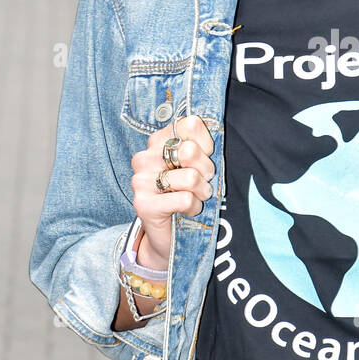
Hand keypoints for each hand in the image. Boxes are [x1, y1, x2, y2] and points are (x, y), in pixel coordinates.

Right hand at [130, 115, 215, 268]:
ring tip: (195, 197)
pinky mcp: (143, 203)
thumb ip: (203, 146)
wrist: (168, 235)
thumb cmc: (187, 194)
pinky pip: (185, 200)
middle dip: (206, 170)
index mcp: (158, 141)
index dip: (207, 143)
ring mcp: (141, 180)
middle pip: (190, 150)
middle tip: (202, 182)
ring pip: (190, 178)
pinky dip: (194, 208)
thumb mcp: (198, 166)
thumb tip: (218, 128)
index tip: (204, 157)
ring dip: (202, 192)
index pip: (191, 124)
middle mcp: (145, 157)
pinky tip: (186, 211)